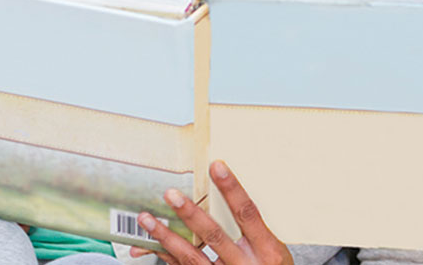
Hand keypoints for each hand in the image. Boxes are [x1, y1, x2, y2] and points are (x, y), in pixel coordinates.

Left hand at [130, 160, 292, 264]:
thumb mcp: (275, 251)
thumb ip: (254, 228)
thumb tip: (226, 194)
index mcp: (267, 251)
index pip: (248, 214)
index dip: (232, 190)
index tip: (217, 166)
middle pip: (215, 236)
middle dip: (190, 214)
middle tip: (171, 195)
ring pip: (192, 258)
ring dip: (166, 237)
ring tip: (147, 219)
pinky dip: (166, 256)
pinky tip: (151, 244)